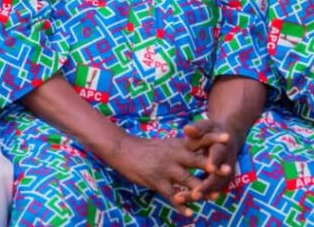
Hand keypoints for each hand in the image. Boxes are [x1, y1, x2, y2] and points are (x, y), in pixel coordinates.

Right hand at [107, 133, 224, 215]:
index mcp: (177, 145)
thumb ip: (183, 148)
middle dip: (213, 166)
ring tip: (215, 197)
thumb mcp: (166, 143)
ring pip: (188, 181)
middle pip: (197, 161)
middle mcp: (173, 156)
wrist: (122, 149)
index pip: (198, 140)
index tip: (228, 138)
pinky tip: (190, 213)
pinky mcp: (157, 182)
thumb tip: (202, 150)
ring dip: (202, 190)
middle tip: (228, 170)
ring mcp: (165, 170)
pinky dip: (181, 206)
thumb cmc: (146, 147)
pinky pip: (171, 196)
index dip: (212, 138)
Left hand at [183, 119, 242, 200]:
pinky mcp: (219, 180)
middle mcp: (226, 164)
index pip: (219, 156)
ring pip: (213, 188)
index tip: (209, 168)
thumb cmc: (214, 130)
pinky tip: (179, 198)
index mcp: (222, 149)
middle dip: (206, 187)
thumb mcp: (207, 126)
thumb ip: (198, 128)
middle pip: (217, 178)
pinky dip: (196, 194)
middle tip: (194, 194)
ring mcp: (224, 175)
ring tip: (179, 198)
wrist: (229, 137)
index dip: (215, 162)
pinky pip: (209, 190)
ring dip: (198, 194)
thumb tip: (187, 129)